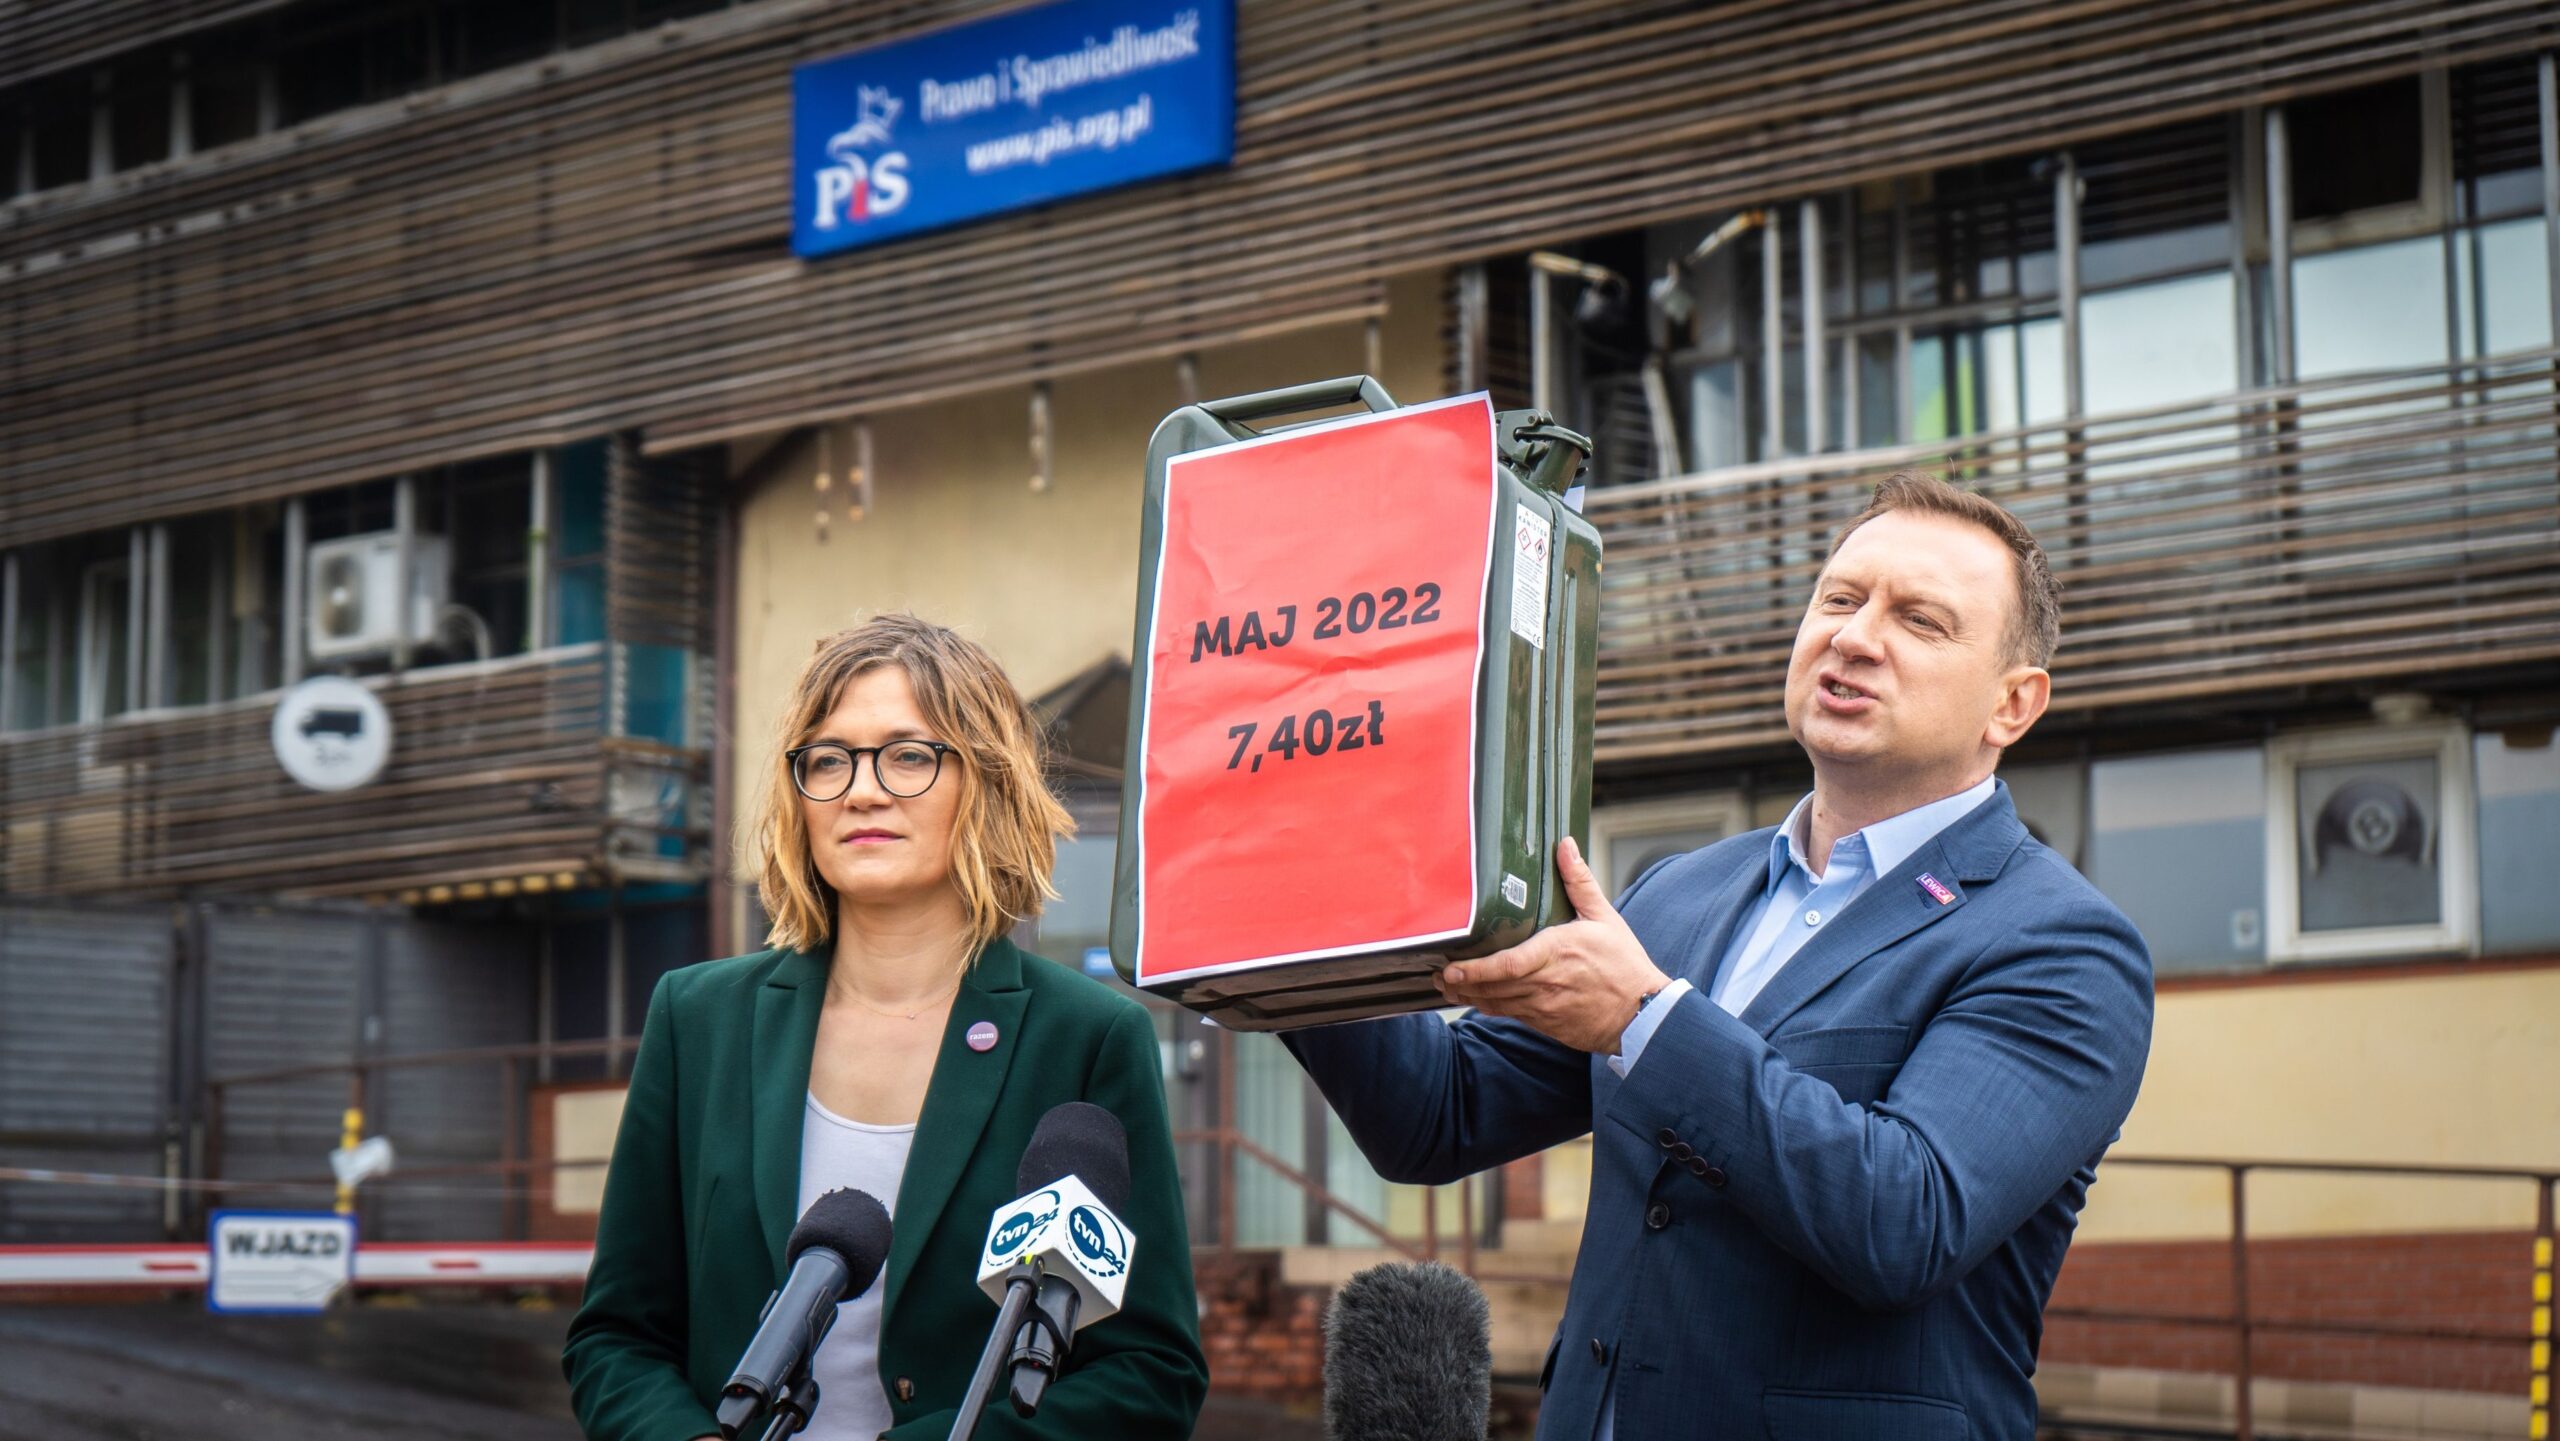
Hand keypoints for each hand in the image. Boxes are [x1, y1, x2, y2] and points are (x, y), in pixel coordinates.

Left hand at [1436, 837, 1670, 1053]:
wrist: (1642, 1014)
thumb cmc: (1623, 964)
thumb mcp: (1604, 917)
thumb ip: (1579, 882)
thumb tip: (1564, 845)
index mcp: (1556, 953)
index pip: (1508, 965)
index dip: (1475, 970)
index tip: (1452, 967)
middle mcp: (1545, 983)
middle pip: (1493, 987)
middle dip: (1461, 983)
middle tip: (1437, 974)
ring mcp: (1543, 1007)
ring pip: (1496, 1004)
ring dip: (1469, 997)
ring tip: (1446, 986)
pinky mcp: (1545, 1024)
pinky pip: (1510, 1015)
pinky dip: (1489, 1007)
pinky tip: (1475, 998)